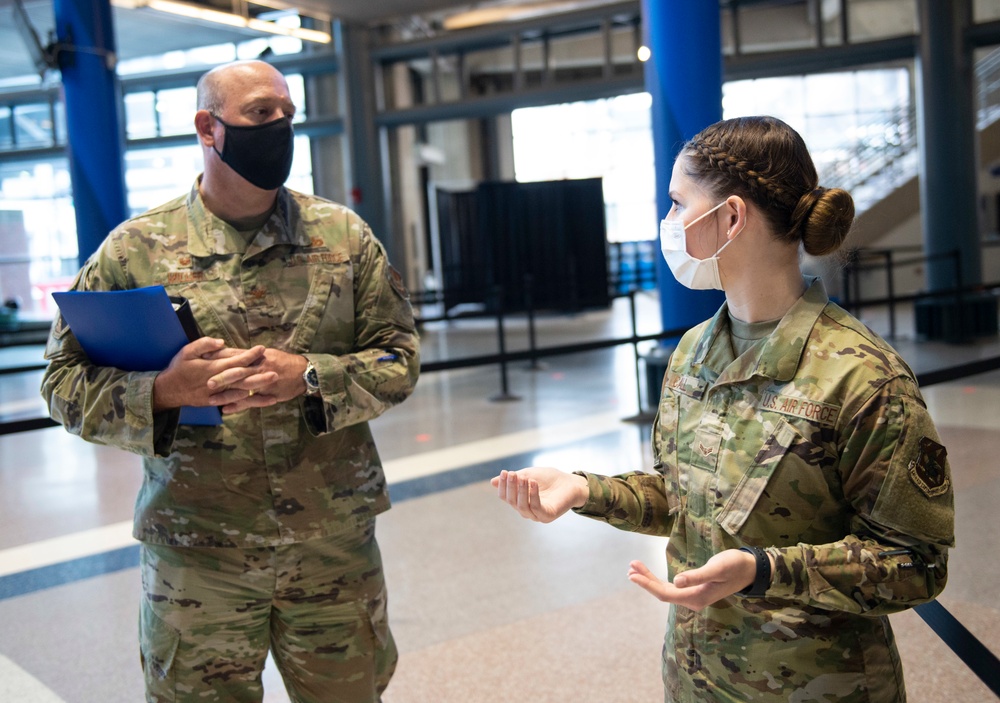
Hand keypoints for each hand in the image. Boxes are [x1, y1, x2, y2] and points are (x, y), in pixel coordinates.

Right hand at [153, 338, 268, 411]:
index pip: (235, 360)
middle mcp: (217, 381)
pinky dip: (248, 401)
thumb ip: (204, 345)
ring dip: (257, 388)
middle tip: (276, 371)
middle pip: (242, 377)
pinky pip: (234, 402)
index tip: (262, 349)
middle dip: (259, 373)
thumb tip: (222, 342)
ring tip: (273, 384)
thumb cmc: (178, 368)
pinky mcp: (215, 402)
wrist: (168, 390)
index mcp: (212, 367)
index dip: (249, 354)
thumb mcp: (187, 351)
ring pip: (240, 391)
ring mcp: (217, 393)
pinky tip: (260, 399)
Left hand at [207, 348, 308, 413]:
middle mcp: (259, 368)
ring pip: (242, 389)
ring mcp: (264, 382)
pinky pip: (251, 401)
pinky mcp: (267, 394)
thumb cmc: (284, 362)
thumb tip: (233, 353)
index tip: (205, 359)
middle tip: (207, 382)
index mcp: (258, 356)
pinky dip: (239, 406)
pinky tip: (226, 409)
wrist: (304, 373)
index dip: (220, 357)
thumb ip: (250, 355)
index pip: (236, 355)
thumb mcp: (268, 354)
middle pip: (238, 372)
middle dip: (222, 377)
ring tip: (211, 400)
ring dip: (227, 394)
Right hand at [490, 467, 588, 522]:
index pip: (505, 496)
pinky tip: (533, 483)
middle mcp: (526, 510)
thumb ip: (514, 480)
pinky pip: (536, 507)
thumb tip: (492, 482)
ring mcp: (536, 515)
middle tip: (511, 474)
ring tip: (522, 478)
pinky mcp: (547, 516)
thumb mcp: (528, 475)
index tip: (505, 472)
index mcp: (520, 501)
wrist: (571, 482)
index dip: (503, 485)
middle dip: (510, 487)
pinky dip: (533, 495)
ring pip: (522, 506)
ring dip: (520, 491)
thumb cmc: (549, 479)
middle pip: (512, 501)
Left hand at [627, 549, 761, 610]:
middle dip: (645, 581)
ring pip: (666, 590)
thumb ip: (697, 576)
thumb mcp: (717, 568)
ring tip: (634, 567)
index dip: (647, 585)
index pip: (666, 593)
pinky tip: (649, 574)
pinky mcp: (694, 590)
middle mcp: (693, 600)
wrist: (750, 570)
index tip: (633, 575)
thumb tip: (676, 582)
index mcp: (697, 598)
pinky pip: (672, 588)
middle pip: (663, 593)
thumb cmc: (734, 565)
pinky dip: (658, 580)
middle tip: (630, 567)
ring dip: (650, 579)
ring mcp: (693, 597)